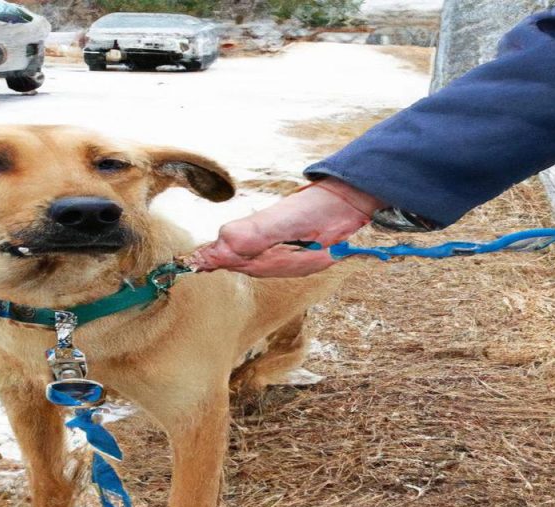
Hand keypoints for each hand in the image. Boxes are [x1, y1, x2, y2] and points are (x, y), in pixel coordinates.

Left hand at [191, 178, 386, 276]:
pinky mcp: (308, 244)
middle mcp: (295, 263)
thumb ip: (258, 231)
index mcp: (289, 261)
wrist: (362, 193)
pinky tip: (250, 243)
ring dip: (238, 256)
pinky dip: (255, 249)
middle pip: (251, 264)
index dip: (216, 259)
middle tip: (195, 260)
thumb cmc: (330, 204)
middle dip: (224, 261)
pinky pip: (274, 252)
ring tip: (215, 254)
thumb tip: (225, 242)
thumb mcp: (292, 217)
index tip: (192, 261)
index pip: (244, 262)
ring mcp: (303, 255)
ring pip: (262, 260)